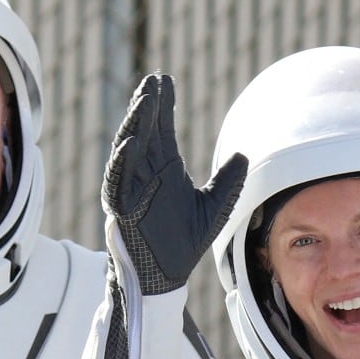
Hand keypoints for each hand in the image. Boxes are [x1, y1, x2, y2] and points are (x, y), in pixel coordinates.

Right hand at [102, 73, 246, 293]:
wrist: (166, 278)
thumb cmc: (183, 244)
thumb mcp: (214, 209)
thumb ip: (228, 182)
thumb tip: (243, 155)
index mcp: (164, 170)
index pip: (162, 130)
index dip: (163, 106)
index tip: (165, 80)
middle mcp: (145, 175)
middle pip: (143, 132)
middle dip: (146, 107)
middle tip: (152, 80)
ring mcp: (131, 190)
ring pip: (127, 151)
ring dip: (134, 126)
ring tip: (144, 102)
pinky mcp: (121, 210)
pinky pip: (117, 183)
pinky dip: (122, 163)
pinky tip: (130, 143)